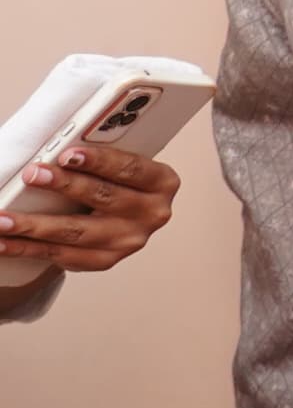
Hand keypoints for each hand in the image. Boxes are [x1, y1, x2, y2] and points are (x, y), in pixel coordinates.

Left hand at [0, 143, 178, 271]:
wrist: (122, 218)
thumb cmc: (115, 182)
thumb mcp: (120, 167)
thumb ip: (100, 160)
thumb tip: (57, 147)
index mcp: (161, 182)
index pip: (130, 168)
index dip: (99, 161)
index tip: (66, 154)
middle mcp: (152, 213)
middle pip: (103, 198)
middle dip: (63, 185)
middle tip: (31, 175)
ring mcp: (130, 241)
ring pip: (77, 231)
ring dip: (34, 225)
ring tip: (3, 219)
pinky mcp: (105, 260)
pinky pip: (62, 255)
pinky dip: (28, 248)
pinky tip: (4, 242)